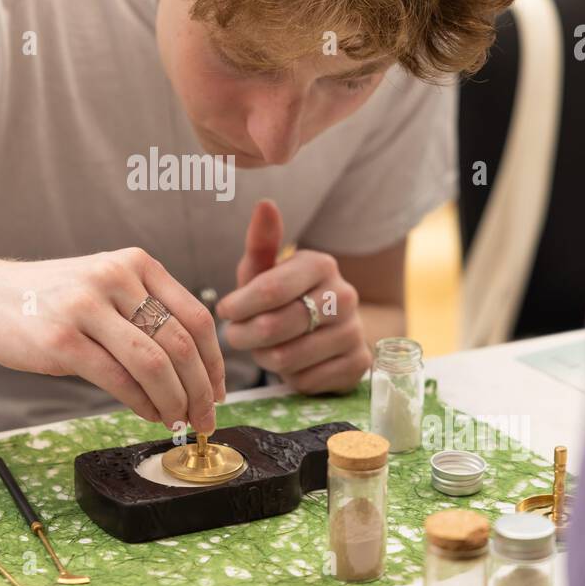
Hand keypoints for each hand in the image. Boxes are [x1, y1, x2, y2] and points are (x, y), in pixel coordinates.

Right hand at [0, 249, 223, 430]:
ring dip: (175, 401)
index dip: (215, 362)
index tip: (218, 392)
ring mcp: (88, 306)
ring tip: (179, 421)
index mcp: (136, 263)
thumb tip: (193, 367)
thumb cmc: (50, 299)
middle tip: (205, 418)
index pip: (196, 316)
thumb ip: (145, 312)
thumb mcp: (104, 286)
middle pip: (181, 343)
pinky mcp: (62, 339)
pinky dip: (142, 404)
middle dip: (201, 390)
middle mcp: (116, 277)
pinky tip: (148, 414)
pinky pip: (118, 379)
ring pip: (154, 363)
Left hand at [217, 200, 368, 393]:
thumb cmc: (285, 296)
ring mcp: (355, 332)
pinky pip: (306, 381)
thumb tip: (265, 203)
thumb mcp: (266, 270)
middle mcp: (346, 295)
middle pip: (275, 326)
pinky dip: (290, 377)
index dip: (240, 305)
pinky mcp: (358, 365)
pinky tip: (292, 363)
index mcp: (321, 265)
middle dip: (245, 336)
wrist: (330, 329)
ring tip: (264, 347)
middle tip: (238, 336)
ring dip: (265, 357)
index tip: (225, 311)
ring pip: (287, 358)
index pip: (270, 289)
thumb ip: (261, 241)